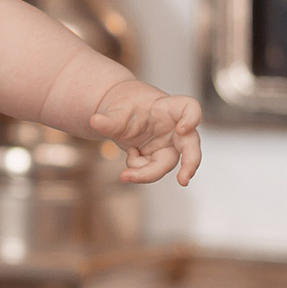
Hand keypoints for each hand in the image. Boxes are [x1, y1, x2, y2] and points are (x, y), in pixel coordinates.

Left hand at [88, 80, 203, 184]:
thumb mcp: (115, 110)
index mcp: (169, 108)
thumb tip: (94, 121)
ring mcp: (169, 145)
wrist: (119, 115)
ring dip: (147, 174)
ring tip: (124, 175)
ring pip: (166, 164)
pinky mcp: (159, 158)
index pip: (190, 108)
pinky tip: (131, 153)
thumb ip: (108, 119)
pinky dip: (137, 169)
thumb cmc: (125, 106)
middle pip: (191, 145)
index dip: (192, 119)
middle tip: (183, 180)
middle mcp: (174, 129)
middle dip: (190, 163)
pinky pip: (151, 170)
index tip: (182, 129)